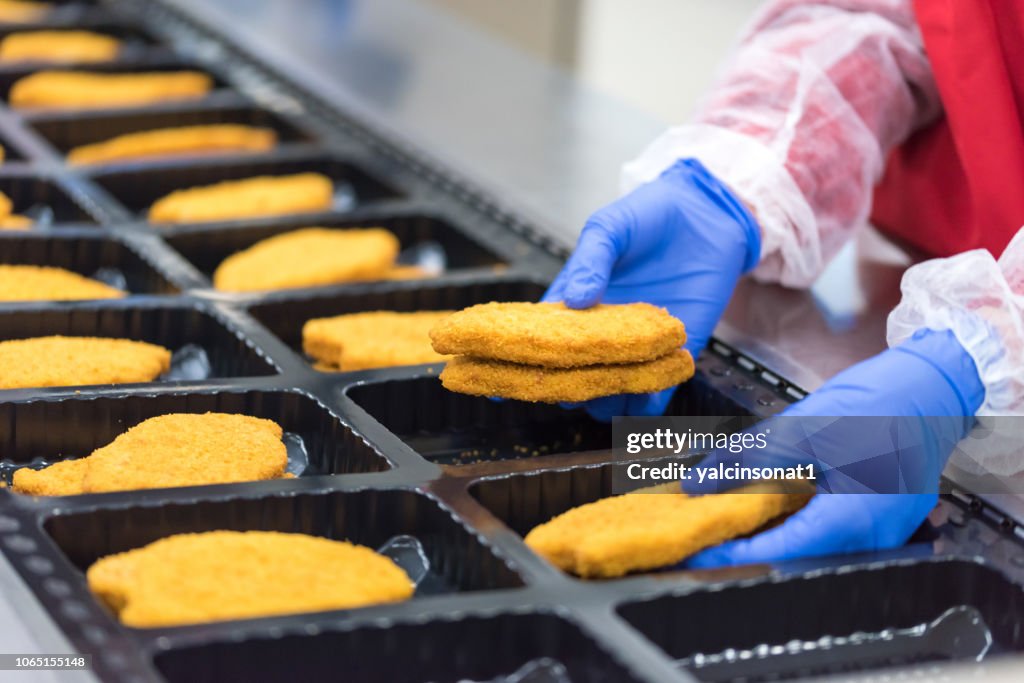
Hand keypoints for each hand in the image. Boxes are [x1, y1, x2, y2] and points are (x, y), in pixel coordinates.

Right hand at [543, 158, 761, 419]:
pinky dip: (649, 400)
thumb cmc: (647, 215)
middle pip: (572, 376)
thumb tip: (576, 299)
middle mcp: (600, 332)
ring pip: (610, 391)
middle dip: (564, 390)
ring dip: (605, 401)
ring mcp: (634, 345)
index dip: (517, 364)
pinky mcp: (672, 350)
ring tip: (606, 395)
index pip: (540, 341)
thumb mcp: (609, 228)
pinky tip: (645, 400)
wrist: (705, 214)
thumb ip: (592, 260)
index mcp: (573, 304)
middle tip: (565, 393)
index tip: (497, 386)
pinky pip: (657, 388)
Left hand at [683, 329, 983, 566]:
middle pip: (794, 559)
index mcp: (851, 520)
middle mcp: (870, 540)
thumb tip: (697, 484)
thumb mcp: (801, 428)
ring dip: (768, 537)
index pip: (780, 553)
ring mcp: (880, 536)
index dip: (733, 553)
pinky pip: (830, 537)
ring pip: (810, 550)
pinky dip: (793, 527)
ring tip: (725, 519)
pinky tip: (764, 509)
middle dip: (745, 547)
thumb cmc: (877, 403)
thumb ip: (746, 461)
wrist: (931, 389)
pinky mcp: (880, 524)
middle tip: (704, 533)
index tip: (697, 547)